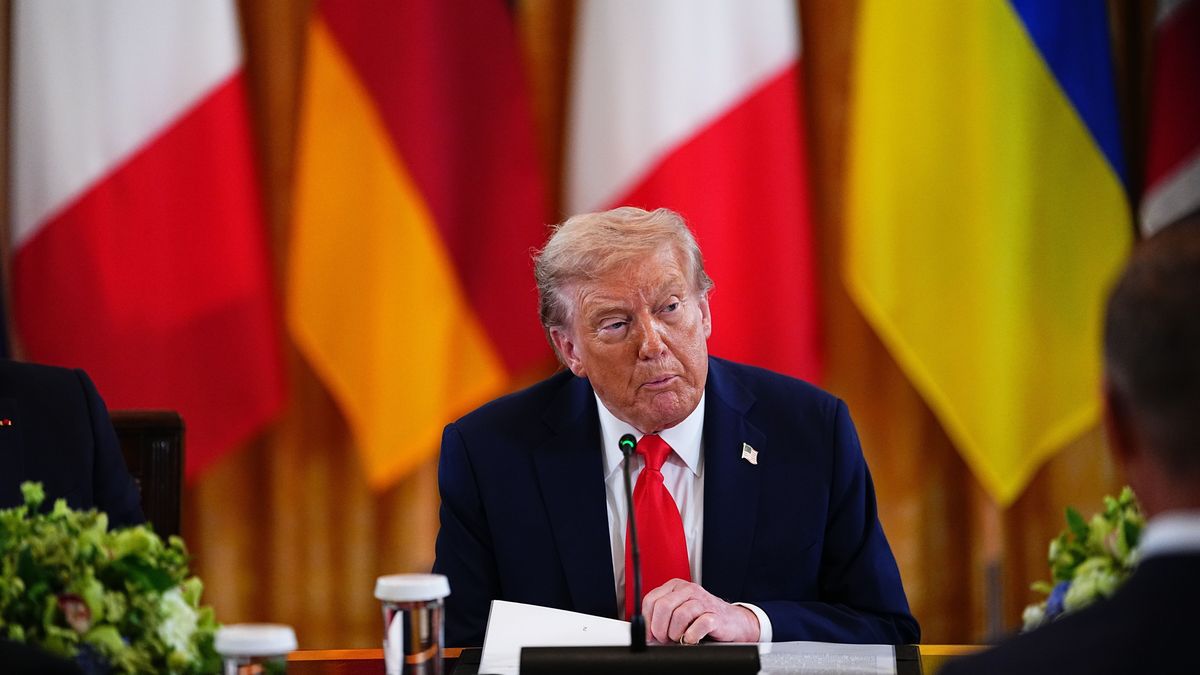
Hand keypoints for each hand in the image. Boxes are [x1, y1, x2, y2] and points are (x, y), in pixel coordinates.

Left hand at [640, 578, 760, 643]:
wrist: (733, 623)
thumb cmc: (702, 617)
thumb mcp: (679, 610)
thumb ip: (662, 615)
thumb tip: (645, 631)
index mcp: (676, 587)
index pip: (651, 599)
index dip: (647, 620)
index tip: (650, 634)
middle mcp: (689, 590)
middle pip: (663, 607)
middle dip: (659, 628)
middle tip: (665, 638)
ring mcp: (703, 601)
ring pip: (679, 615)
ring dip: (675, 633)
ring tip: (680, 638)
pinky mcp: (715, 616)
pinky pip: (698, 625)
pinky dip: (691, 636)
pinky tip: (692, 639)